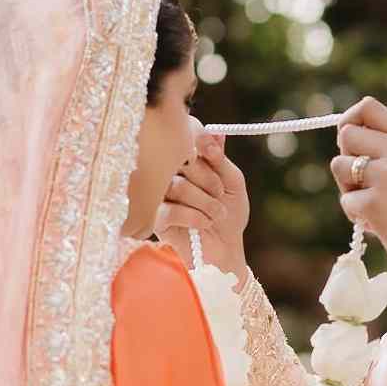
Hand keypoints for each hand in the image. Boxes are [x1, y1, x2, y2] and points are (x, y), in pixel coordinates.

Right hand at [156, 133, 249, 281]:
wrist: (225, 251)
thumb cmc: (228, 214)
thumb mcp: (232, 183)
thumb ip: (220, 159)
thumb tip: (214, 134)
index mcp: (184, 160)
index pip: (181, 137)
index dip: (198, 141)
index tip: (214, 153)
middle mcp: (167, 174)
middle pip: (178, 160)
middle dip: (207, 178)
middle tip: (220, 194)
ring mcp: (158, 196)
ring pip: (175, 186)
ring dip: (204, 201)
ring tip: (216, 214)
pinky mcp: (154, 220)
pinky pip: (168, 210)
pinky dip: (193, 217)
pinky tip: (204, 223)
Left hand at [330, 97, 386, 325]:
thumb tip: (346, 135)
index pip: (367, 107)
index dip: (350, 120)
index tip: (350, 143)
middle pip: (346, 133)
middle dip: (346, 158)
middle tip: (363, 184)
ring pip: (339, 165)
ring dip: (348, 189)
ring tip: (374, 206)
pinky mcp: (374, 204)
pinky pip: (346, 201)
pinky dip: (356, 217)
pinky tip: (380, 226)